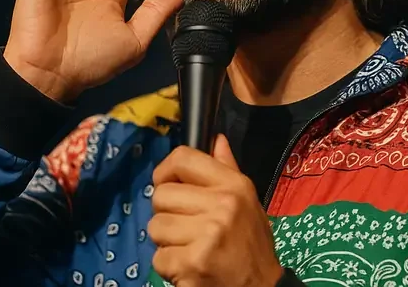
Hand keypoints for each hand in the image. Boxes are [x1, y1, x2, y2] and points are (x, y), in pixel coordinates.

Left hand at [149, 135, 284, 286]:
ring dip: (166, 242)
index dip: (164, 172)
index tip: (166, 185)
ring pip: (155, 227)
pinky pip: (158, 257)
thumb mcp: (247, 202)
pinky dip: (169, 267)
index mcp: (233, 185)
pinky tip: (189, 267)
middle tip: (185, 228)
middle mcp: (222, 205)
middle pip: (161, 195)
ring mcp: (208, 234)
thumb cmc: (251, 244)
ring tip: (189, 249)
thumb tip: (216, 139)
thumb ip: (228, 170)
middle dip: (166, 214)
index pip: (182, 158)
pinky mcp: (194, 263)